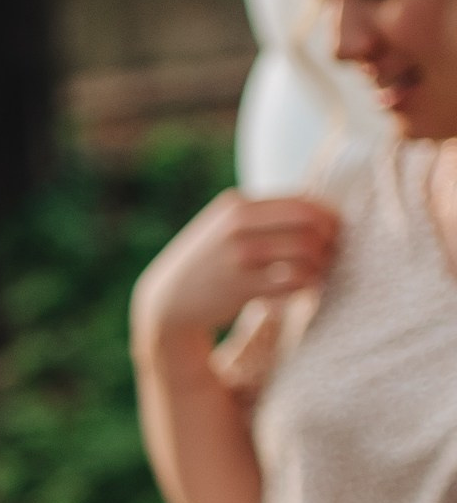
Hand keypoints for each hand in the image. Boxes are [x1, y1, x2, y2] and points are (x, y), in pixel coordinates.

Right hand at [131, 192, 339, 357]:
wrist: (168, 301)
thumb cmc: (208, 263)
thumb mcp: (224, 227)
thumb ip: (263, 215)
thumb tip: (321, 210)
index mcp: (236, 205)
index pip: (302, 202)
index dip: (328, 217)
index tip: (333, 232)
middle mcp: (237, 226)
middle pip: (310, 224)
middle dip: (330, 240)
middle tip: (331, 254)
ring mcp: (238, 256)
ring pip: (306, 252)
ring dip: (321, 265)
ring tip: (317, 273)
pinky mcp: (242, 287)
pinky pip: (294, 281)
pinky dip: (307, 285)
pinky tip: (302, 289)